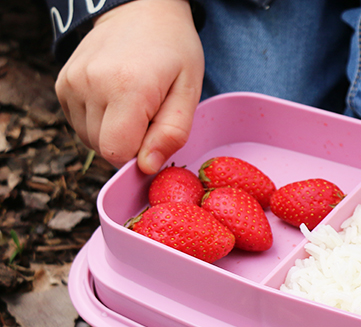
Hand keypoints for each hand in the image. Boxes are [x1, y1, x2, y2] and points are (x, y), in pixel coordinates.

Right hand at [55, 0, 203, 173]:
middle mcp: (91, 84)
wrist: (142, 9)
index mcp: (127, 87)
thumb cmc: (174, 51)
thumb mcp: (189, 91)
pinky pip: (80, 125)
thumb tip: (147, 167)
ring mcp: (71, 83)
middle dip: (130, 145)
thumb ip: (172, 133)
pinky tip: (116, 101)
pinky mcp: (62, 84)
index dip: (139, 156)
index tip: (156, 137)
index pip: (118, 152)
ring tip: (134, 106)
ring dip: (114, 134)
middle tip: (149, 116)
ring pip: (90, 140)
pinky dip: (99, 123)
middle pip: (104, 149)